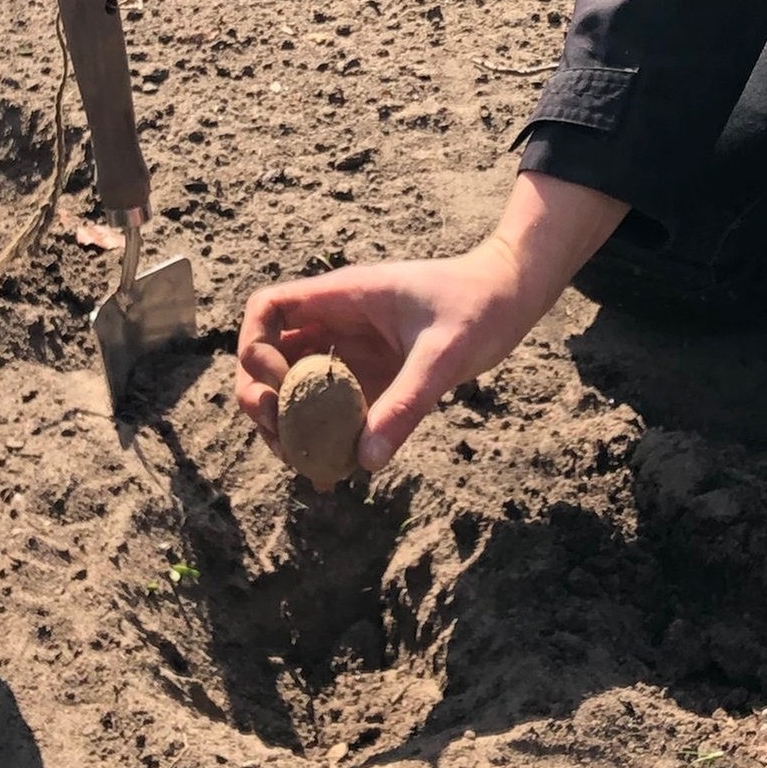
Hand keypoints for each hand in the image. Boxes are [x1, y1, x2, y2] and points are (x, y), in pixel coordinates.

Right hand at [236, 171, 626, 478]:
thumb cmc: (478, 306)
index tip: (278, 385)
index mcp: (342, 297)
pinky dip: (325, 435)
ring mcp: (353, 349)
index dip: (256, 346)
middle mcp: (338, 322)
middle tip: (280, 438)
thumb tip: (366, 459)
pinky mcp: (373, 375)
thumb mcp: (444, 354)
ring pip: (297, 384)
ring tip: (304, 464)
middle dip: (262, 396)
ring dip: (290, 423)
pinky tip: (336, 471)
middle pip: (271, 354)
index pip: (268, 308)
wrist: (510, 296)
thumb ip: (406, 402)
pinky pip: (334, 406)